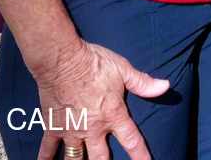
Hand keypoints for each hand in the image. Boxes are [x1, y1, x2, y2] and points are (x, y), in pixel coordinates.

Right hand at [33, 40, 169, 159]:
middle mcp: (93, 129)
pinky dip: (45, 159)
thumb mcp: (123, 69)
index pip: (131, 140)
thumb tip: (165, 86)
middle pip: (101, 159)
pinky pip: (48, 149)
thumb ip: (143, 82)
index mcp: (112, 115)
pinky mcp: (53, 127)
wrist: (63, 60)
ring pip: (75, 159)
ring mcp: (72, 130)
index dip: (140, 156)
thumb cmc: (95, 63)